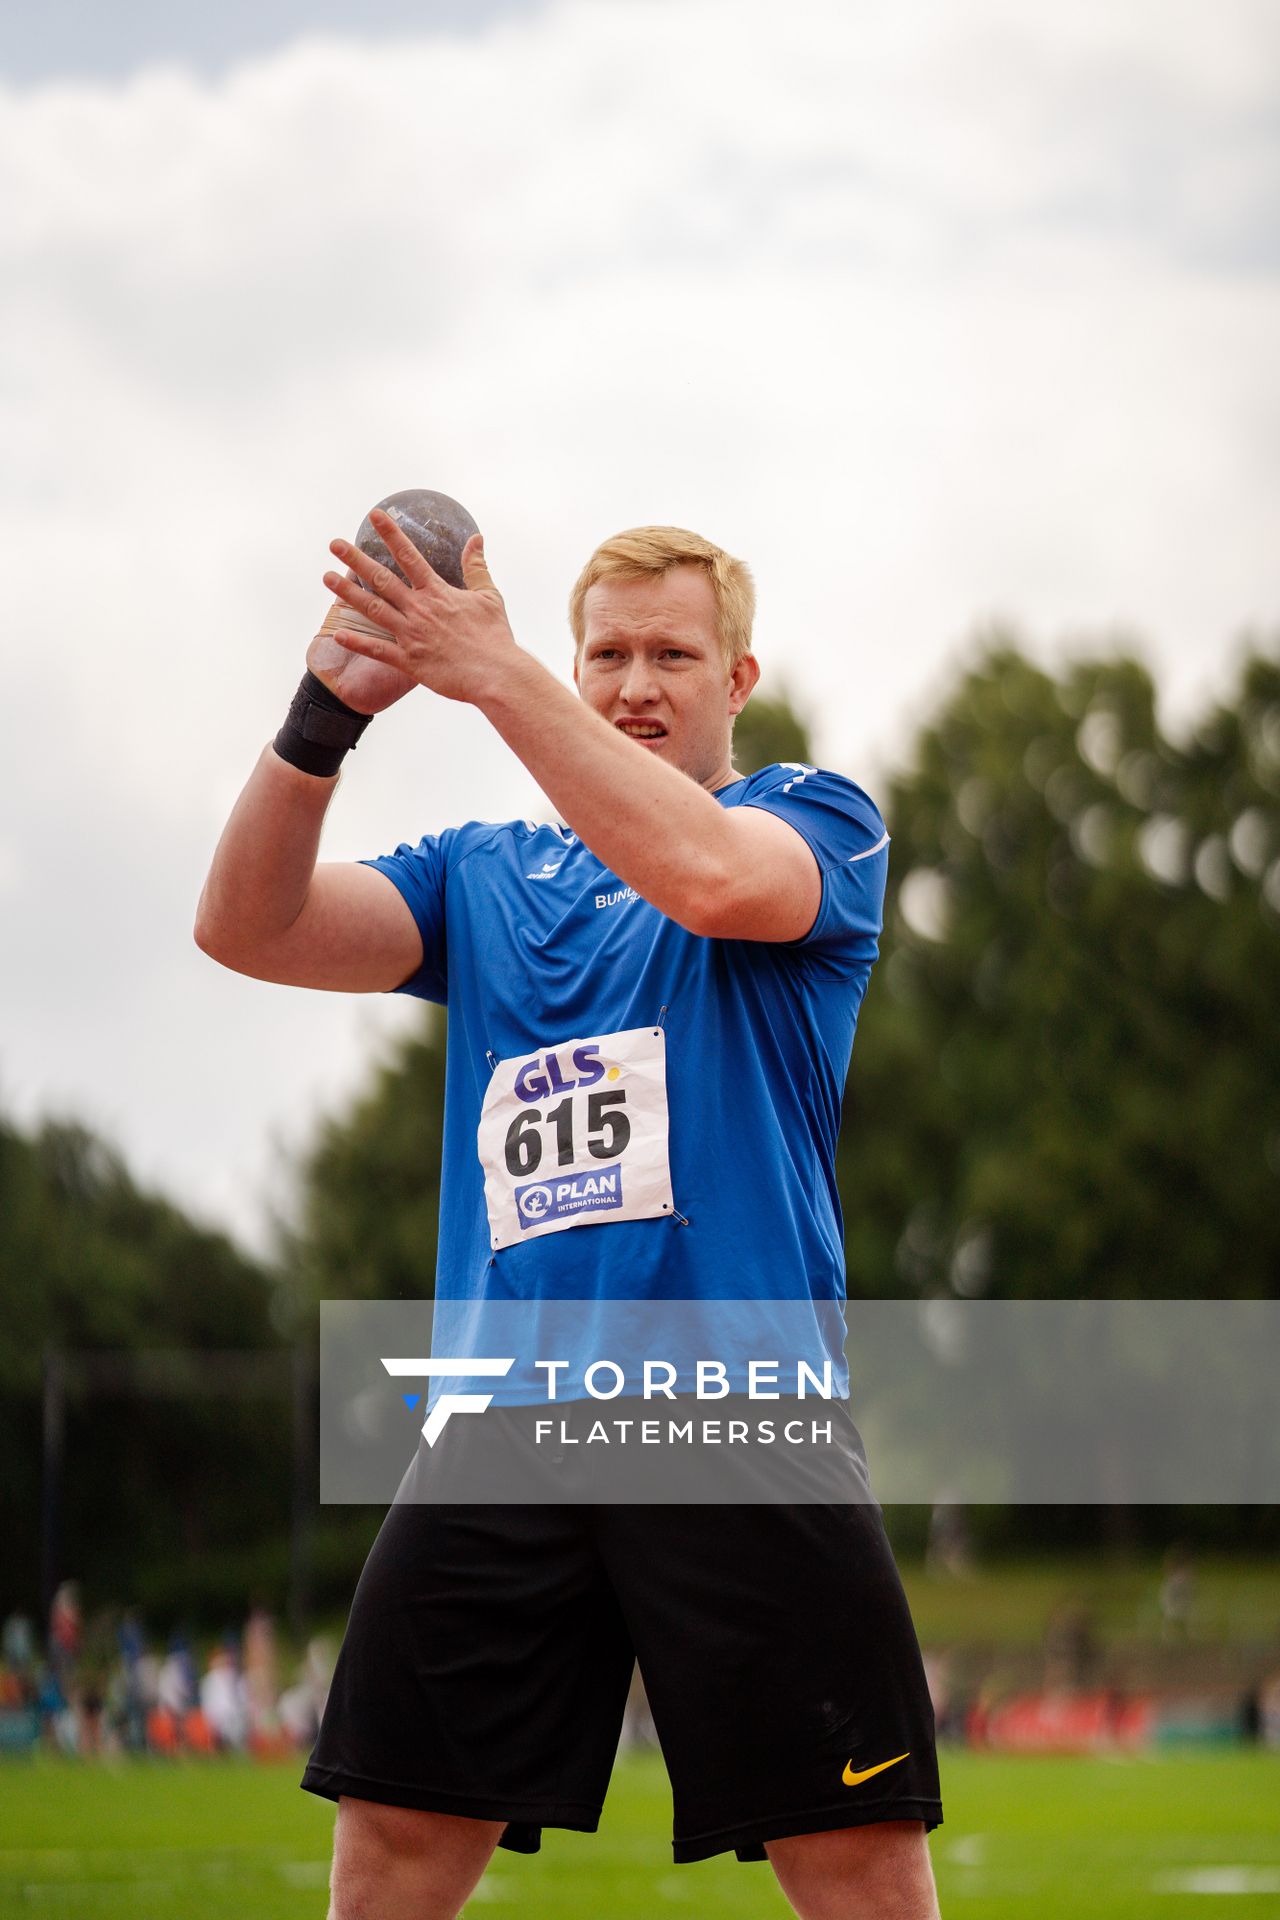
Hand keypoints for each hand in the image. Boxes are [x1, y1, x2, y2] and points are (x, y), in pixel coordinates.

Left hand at [319, 509, 517, 706]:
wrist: (496, 674)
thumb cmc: (495, 637)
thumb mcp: (489, 596)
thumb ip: (477, 566)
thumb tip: (476, 538)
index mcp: (437, 592)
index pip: (409, 556)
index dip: (390, 534)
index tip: (374, 516)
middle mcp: (419, 610)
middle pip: (381, 579)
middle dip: (355, 559)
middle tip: (335, 544)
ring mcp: (411, 635)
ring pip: (373, 609)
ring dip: (347, 593)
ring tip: (327, 578)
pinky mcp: (410, 661)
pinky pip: (378, 650)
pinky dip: (357, 641)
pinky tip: (337, 633)